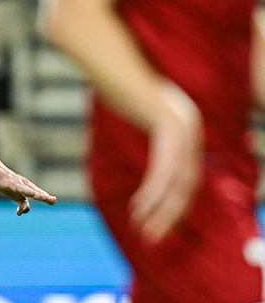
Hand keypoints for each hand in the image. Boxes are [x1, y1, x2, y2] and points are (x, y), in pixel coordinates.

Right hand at [0, 160, 56, 215]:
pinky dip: (25, 190)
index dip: (45, 197)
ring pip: (28, 189)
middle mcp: (23, 185)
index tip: (53, 201)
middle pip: (35, 191)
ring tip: (44, 198)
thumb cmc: (4, 182)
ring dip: (36, 194)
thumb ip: (22, 204)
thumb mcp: (14, 195)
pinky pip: (17, 187)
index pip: (38, 193)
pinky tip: (30, 193)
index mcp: (26, 188)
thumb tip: (23, 212)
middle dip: (44, 196)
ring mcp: (16, 183)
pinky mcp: (8, 182)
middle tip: (53, 200)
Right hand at [130, 91, 201, 241]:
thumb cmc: (116, 85)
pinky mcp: (169, 124)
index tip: (156, 228)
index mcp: (184, 130)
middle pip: (187, 183)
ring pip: (178, 179)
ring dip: (160, 209)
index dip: (173, 206)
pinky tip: (140, 207)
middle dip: (170, 215)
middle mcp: (190, 128)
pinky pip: (165, 167)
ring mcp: (183, 125)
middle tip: (152, 240)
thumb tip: (136, 152)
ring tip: (142, 229)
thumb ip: (143, 132)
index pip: (186, 178)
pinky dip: (153, 191)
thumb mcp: (136, 112)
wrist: (112, 62)